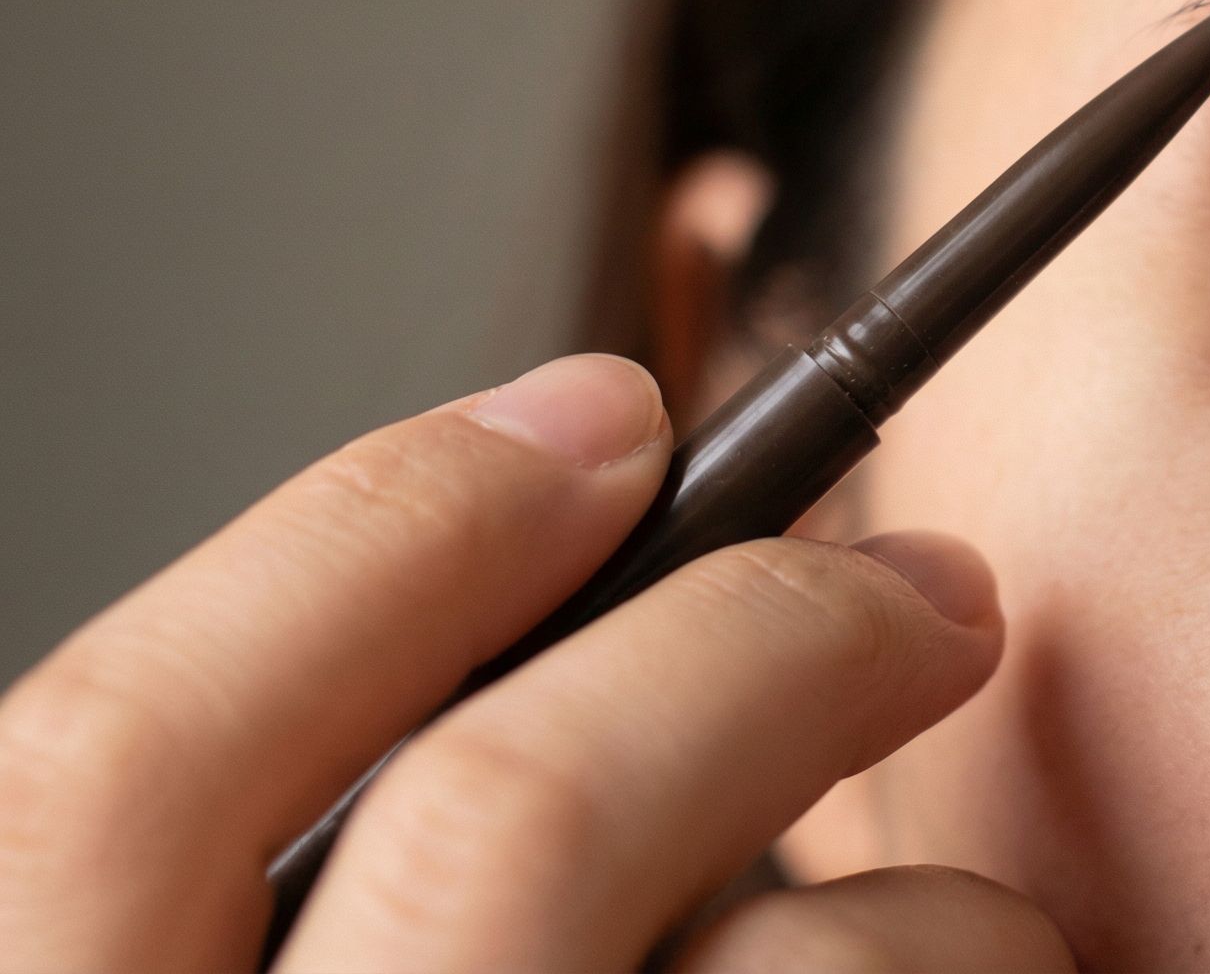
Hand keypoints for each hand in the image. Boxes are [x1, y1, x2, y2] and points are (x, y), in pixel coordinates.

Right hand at [0, 354, 1071, 971]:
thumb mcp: (313, 953)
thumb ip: (349, 824)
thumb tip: (585, 492)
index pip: (107, 762)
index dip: (368, 541)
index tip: (604, 411)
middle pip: (498, 820)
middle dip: (760, 640)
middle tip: (946, 588)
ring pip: (769, 966)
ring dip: (920, 908)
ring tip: (981, 932)